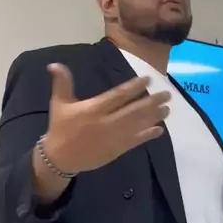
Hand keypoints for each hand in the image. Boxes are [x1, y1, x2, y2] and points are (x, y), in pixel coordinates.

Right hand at [42, 63, 170, 174]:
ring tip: (167, 108)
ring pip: (137, 125)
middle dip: (151, 102)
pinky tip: (160, 129)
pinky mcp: (117, 150)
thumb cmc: (61, 128)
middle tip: (167, 94)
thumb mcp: (59, 103)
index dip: (134, 87)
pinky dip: (148, 135)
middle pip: (133, 110)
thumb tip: (55, 64)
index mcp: (93, 109)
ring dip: (154, 117)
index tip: (148, 80)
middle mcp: (106, 122)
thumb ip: (62, 83)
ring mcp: (113, 137)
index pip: (118, 96)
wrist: (60, 158)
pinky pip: (136, 141)